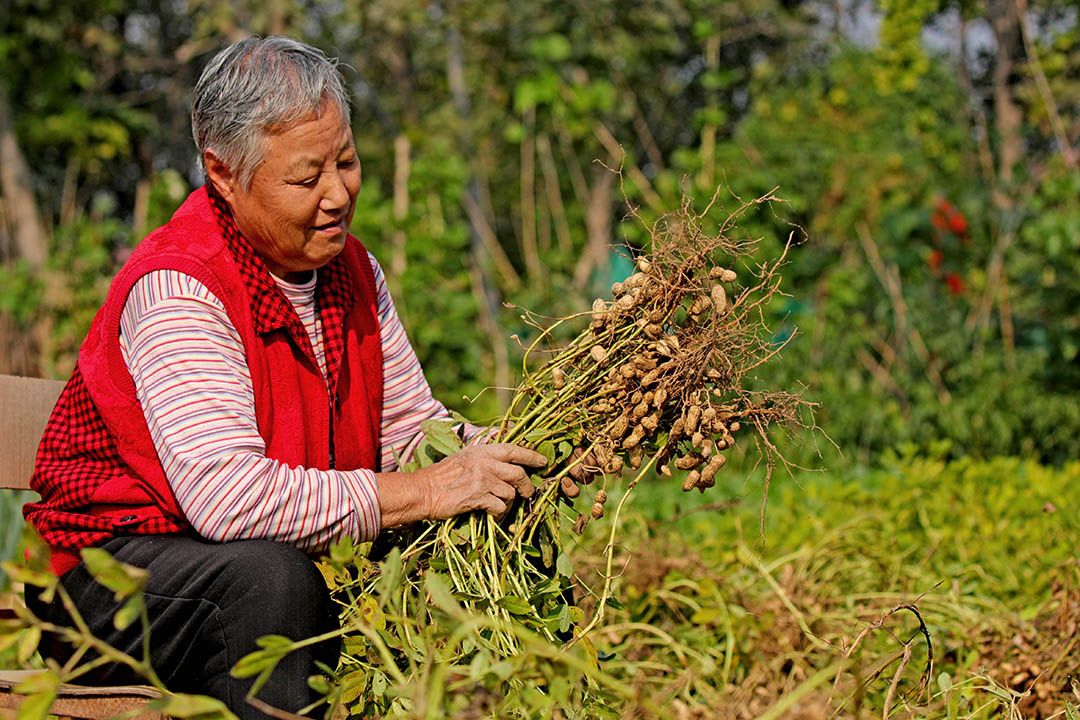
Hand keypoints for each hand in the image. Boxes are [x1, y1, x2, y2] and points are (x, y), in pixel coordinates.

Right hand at [416, 443, 547, 519]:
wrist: (423, 491)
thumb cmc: (441, 477)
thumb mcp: (464, 459)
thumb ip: (483, 460)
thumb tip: (504, 466)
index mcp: (482, 451)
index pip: (513, 449)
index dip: (531, 455)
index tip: (543, 461)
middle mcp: (484, 463)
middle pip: (518, 473)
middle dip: (527, 485)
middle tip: (527, 493)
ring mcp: (482, 480)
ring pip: (510, 493)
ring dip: (509, 503)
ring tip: (501, 507)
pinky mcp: (478, 497)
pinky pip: (500, 507)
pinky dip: (499, 514)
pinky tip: (492, 515)